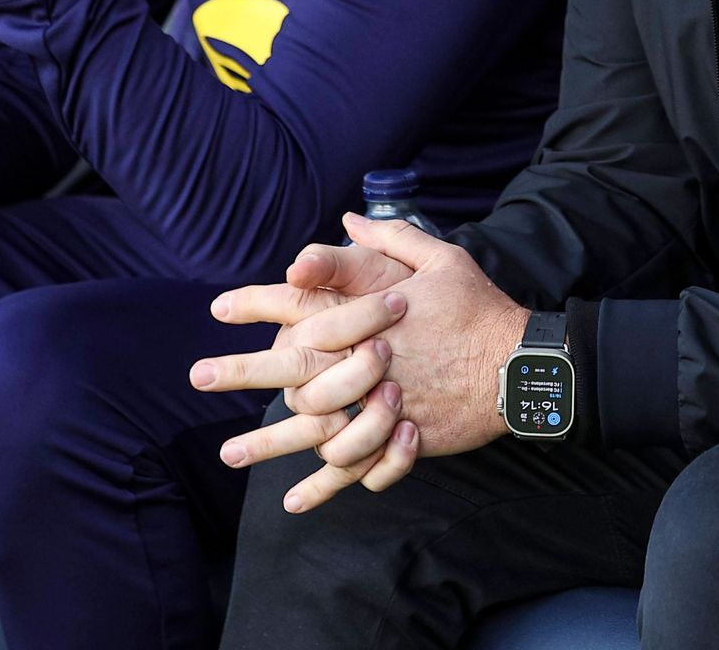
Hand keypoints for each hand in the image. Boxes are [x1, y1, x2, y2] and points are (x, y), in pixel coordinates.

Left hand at [193, 214, 527, 509]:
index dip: (260, 304)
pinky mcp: (401, 437)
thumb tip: (349, 218)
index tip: (220, 307)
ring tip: (229, 453)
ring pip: (314, 426)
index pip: (303, 306)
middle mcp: (368, 360)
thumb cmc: (480, 308)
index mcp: (372, 315)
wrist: (519, 365)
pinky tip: (294, 501)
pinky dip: (324, 487)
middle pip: (294, 368)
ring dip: (268, 442)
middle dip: (243, 371)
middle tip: (199, 376)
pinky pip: (354, 466)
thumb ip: (392, 238)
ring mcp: (382, 403)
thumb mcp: (442, 259)